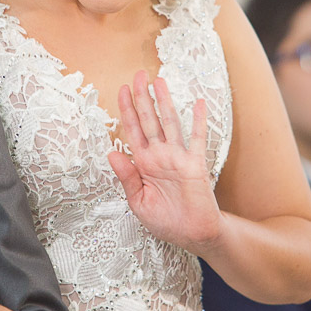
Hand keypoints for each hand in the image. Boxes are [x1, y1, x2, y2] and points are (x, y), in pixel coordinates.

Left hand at [108, 70, 222, 252]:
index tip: (121, 89)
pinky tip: (199, 103)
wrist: (191, 235)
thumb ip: (127, 177)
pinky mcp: (195, 164)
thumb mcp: (138, 202)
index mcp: (143, 163)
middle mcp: (159, 155)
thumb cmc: (165, 220)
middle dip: (142, 98)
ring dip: (165, 102)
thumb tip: (111, 153)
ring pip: (169, 123)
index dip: (127, 110)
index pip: (132, 130)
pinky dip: (198, 121)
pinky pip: (197, 139)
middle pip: (149, 120)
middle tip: (138, 75)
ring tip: (159, 81)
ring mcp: (177, 157)